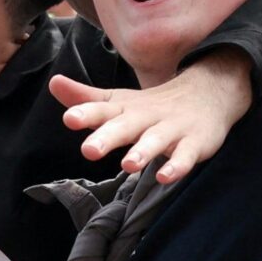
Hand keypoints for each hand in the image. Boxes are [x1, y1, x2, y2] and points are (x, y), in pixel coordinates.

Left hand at [48, 50, 255, 183]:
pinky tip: (165, 178)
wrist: (208, 93)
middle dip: (108, 137)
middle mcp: (147, 117)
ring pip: (156, 140)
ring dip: (143, 152)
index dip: (87, 112)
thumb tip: (53, 83)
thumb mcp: (119, 101)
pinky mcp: (194, 143)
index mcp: (125, 109)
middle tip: (88, 151)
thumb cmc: (151, 106)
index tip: (70, 118)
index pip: (104, 109)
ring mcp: (172, 129)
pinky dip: (177, 166)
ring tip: (127, 165)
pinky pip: (186, 156)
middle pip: (126, 126)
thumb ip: (86, 98)